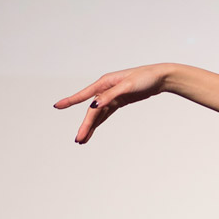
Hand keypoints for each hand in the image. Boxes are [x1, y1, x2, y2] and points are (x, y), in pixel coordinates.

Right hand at [53, 64, 171, 143]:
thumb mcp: (128, 86)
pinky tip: (93, 130)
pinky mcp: (119, 101)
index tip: (57, 106)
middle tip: (79, 139)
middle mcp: (106, 89)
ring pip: (98, 114)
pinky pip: (106, 113)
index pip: (84, 95)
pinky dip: (99, 122)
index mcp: (105, 82)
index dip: (70, 101)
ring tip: (82, 140)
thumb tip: (95, 104)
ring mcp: (112, 96)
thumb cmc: (145, 78)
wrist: (160, 78)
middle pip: (92, 110)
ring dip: (91, 126)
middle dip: (85, 125)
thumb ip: (111, 95)